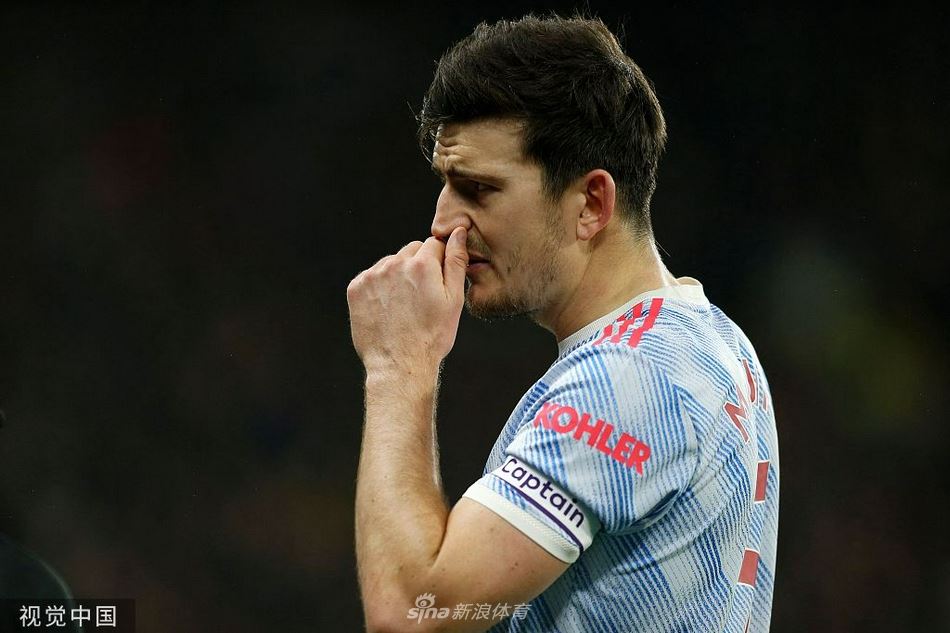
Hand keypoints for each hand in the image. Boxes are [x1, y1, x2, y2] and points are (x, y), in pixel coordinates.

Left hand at [347, 227, 468, 372]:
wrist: (398, 364)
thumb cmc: (431, 337)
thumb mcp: (453, 300)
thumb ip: (456, 261)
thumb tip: (459, 232)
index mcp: (421, 264)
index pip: (433, 244)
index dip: (439, 262)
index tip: (437, 284)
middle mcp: (394, 264)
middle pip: (411, 251)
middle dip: (418, 266)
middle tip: (422, 296)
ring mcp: (372, 276)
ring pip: (391, 263)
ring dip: (398, 276)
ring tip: (404, 305)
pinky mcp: (356, 288)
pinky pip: (372, 276)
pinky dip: (380, 287)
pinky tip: (388, 308)